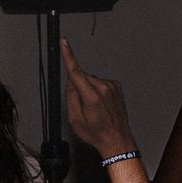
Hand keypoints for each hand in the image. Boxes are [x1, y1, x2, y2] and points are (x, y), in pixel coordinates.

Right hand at [61, 38, 136, 159]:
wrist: (117, 139)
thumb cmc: (96, 132)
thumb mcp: (75, 119)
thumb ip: (70, 97)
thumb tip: (71, 81)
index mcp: (91, 96)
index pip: (76, 71)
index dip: (68, 56)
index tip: (64, 43)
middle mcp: (103, 88)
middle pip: (82, 78)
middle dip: (78, 87)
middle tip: (84, 107)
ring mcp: (112, 86)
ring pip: (92, 81)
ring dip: (89, 90)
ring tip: (95, 109)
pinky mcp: (117, 87)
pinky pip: (101, 84)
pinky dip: (98, 91)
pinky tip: (102, 105)